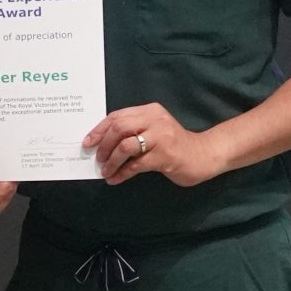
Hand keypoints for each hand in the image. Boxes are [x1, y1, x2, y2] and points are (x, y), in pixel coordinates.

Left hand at [84, 103, 222, 187]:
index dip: (99, 130)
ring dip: (111, 161)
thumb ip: (134, 130)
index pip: (117, 116)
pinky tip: (115, 179)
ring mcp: (161, 138)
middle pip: (119, 128)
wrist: (203, 155)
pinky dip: (121, 173)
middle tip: (98, 159)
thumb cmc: (174, 144)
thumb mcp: (154, 129)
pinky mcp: (165, 156)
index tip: (88, 143)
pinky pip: (136, 165)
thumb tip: (102, 143)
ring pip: (125, 146)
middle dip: (104, 146)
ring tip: (106, 171)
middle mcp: (155, 120)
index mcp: (150, 111)